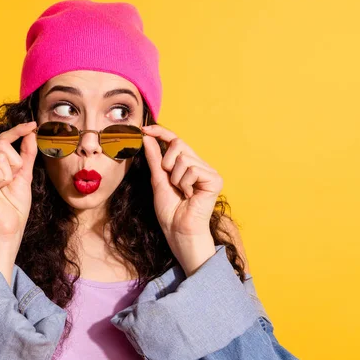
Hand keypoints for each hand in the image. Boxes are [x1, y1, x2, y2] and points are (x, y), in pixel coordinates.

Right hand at [0, 121, 37, 281]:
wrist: (10, 228)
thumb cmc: (15, 206)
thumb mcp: (24, 175)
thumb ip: (26, 154)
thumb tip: (31, 133)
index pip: (2, 140)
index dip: (17, 131)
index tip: (33, 124)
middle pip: (2, 146)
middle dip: (15, 164)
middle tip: (10, 183)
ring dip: (8, 174)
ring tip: (2, 189)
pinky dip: (1, 179)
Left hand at [142, 124, 222, 274]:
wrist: (179, 231)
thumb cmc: (170, 211)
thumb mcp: (158, 180)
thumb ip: (154, 158)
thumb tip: (147, 137)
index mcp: (187, 164)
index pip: (175, 140)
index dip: (161, 132)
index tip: (144, 129)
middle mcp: (200, 165)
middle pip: (179, 144)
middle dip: (167, 163)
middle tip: (171, 182)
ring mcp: (209, 171)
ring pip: (184, 159)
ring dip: (176, 178)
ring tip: (182, 193)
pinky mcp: (215, 179)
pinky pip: (193, 169)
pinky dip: (185, 183)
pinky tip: (190, 196)